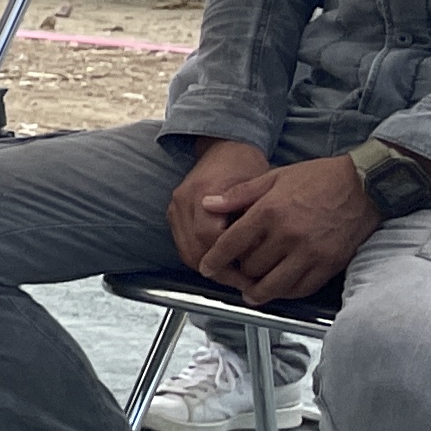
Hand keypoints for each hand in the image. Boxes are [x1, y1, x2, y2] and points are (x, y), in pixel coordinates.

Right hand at [165, 139, 274, 277]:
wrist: (224, 146)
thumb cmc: (245, 165)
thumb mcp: (258, 187)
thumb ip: (253, 218)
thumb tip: (257, 255)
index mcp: (204, 192)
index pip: (209, 237)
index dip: (229, 260)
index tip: (248, 274)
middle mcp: (184, 200)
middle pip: (193, 250)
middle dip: (219, 271)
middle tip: (243, 283)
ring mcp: (175, 207)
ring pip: (185, 252)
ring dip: (208, 268)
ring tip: (233, 277)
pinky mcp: (173, 213)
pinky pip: (183, 245)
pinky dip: (200, 258)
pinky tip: (220, 263)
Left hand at [189, 152, 379, 304]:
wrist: (365, 184)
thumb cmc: (319, 178)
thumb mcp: (274, 177)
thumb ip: (239, 194)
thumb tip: (207, 204)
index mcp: (269, 212)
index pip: (231, 244)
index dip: (214, 260)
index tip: (206, 268)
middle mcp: (287, 235)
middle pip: (250, 267)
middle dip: (238, 271)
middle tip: (234, 273)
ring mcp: (310, 252)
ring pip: (273, 284)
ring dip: (258, 291)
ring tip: (251, 292)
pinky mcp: (329, 264)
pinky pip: (301, 288)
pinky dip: (286, 292)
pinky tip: (279, 289)